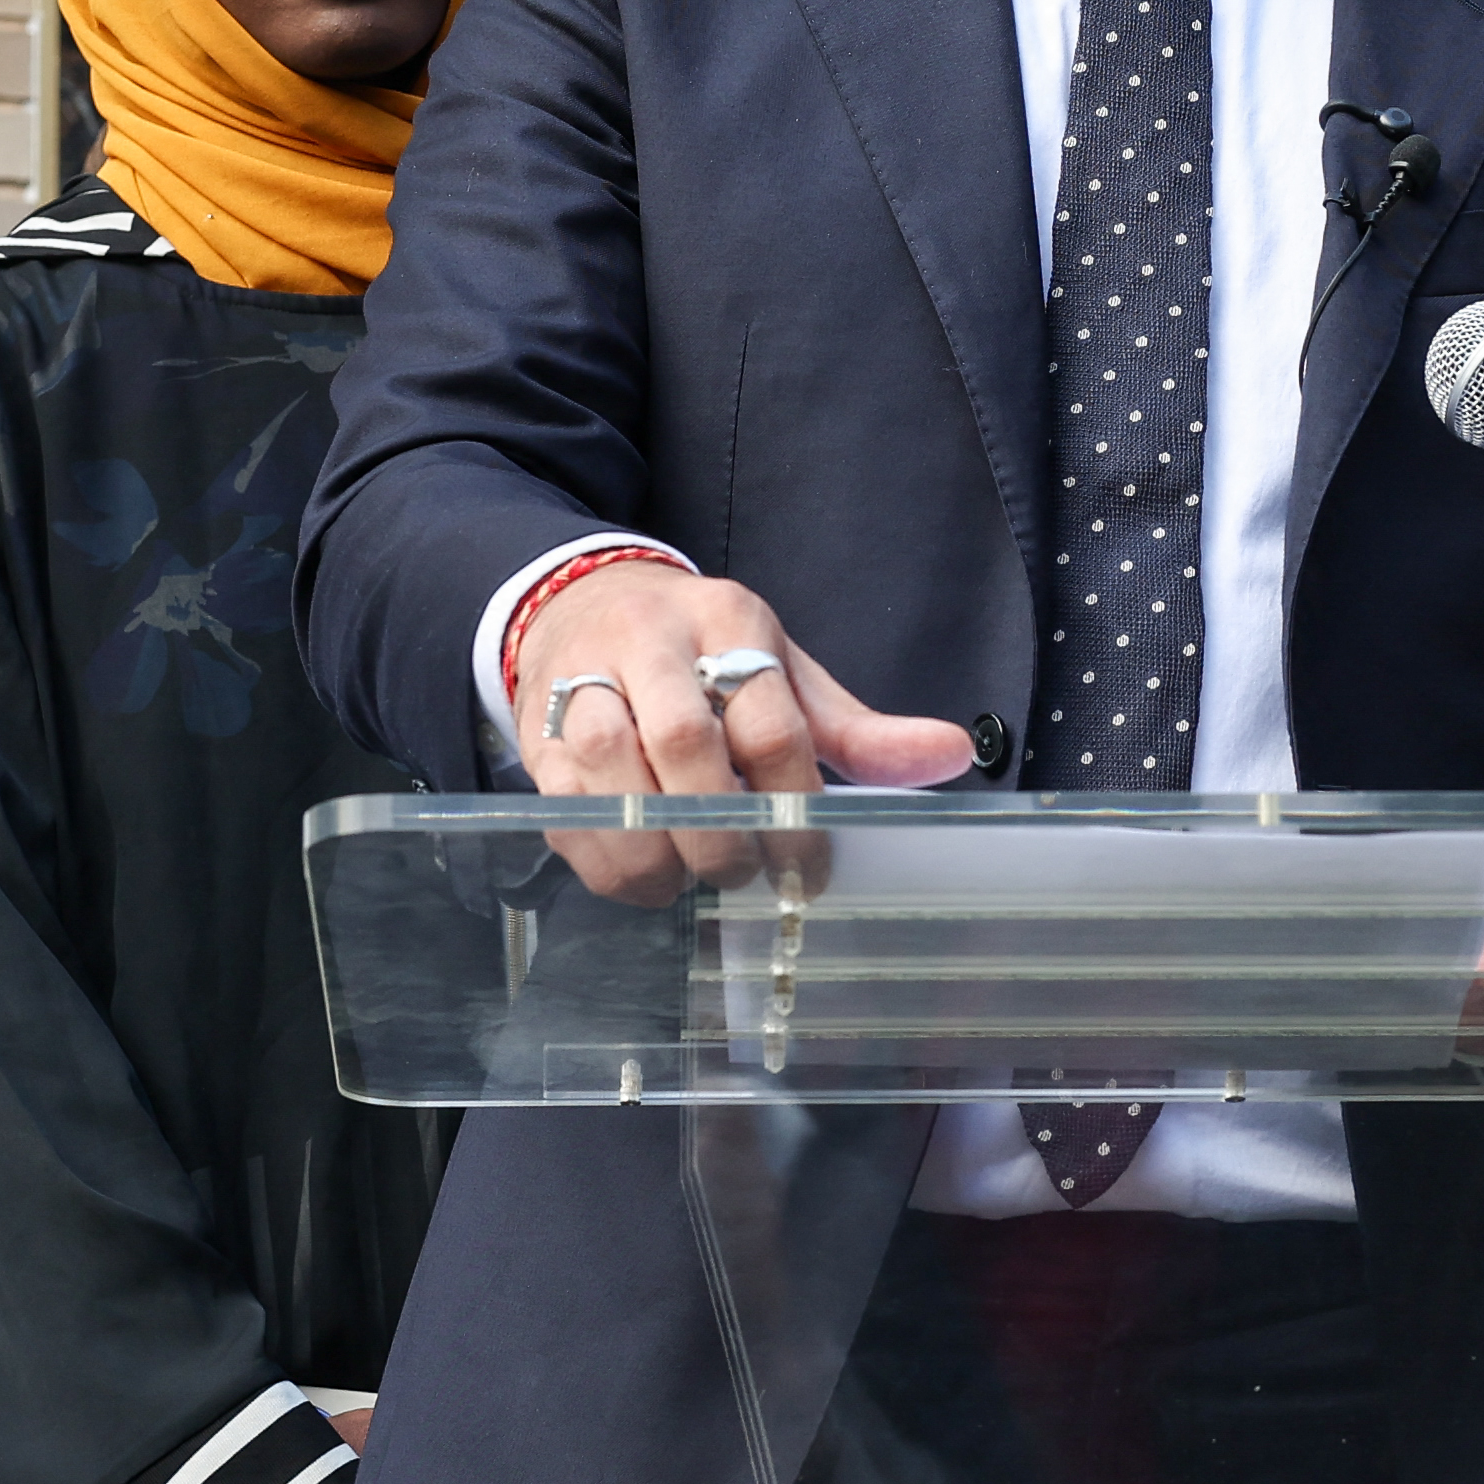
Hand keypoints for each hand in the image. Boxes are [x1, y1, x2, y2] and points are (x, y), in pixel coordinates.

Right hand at [508, 564, 969, 903]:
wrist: (581, 605)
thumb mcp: (782, 669)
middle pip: (684, 740)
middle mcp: (646, 641)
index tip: (810, 865)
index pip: (769, 717)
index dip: (795, 804)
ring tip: (692, 878)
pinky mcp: (534, 734)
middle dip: (722, 826)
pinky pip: (563, 808)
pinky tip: (644, 878)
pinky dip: (606, 860)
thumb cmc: (699, 652)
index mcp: (727, 618)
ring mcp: (579, 683)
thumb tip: (949, 757)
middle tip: (746, 871)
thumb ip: (855, 727)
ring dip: (658, 847)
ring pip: (610, 769)